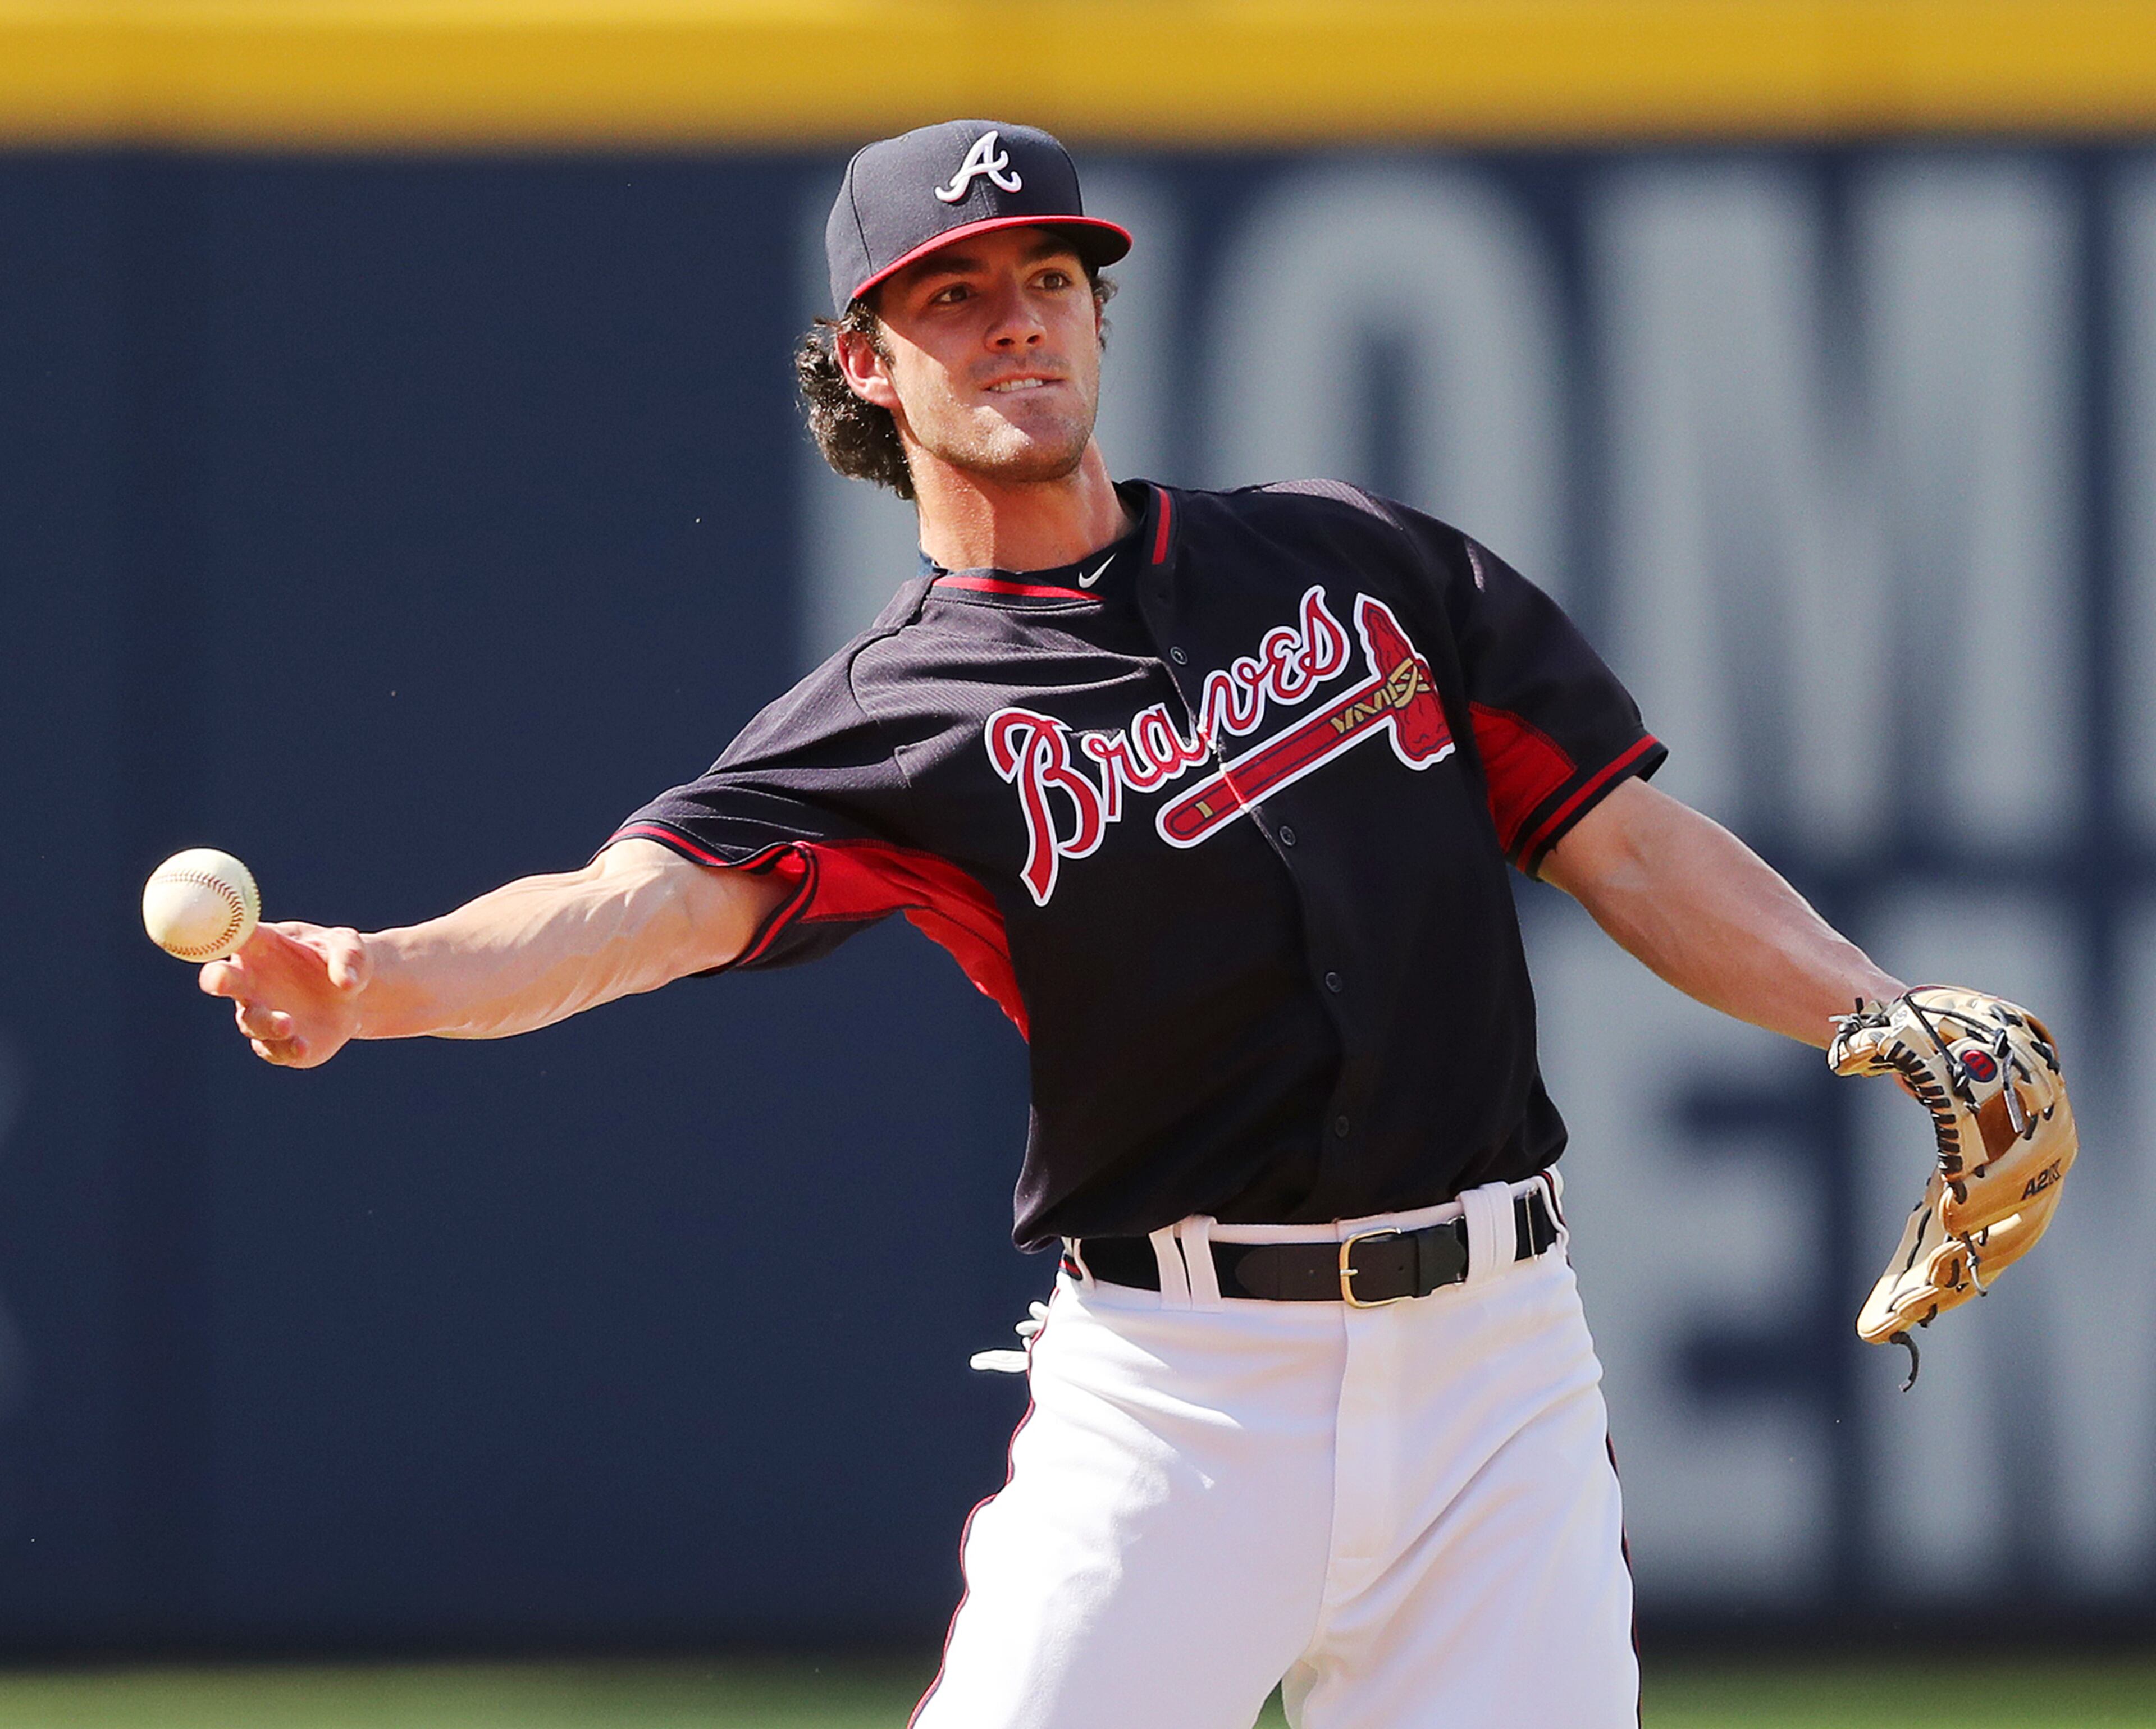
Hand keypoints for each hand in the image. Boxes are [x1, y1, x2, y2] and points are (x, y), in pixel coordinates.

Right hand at [198, 921, 370, 1067]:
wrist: (358, 996)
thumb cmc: (343, 958)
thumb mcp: (350, 947)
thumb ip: (347, 957)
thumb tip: (346, 981)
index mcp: (261, 946)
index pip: (235, 934)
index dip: (223, 933)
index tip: (224, 934)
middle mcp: (251, 980)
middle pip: (222, 979)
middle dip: (217, 980)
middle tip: (220, 981)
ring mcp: (261, 1012)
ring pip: (250, 1021)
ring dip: (266, 1023)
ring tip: (287, 1024)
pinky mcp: (277, 1042)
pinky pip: (273, 1050)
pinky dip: (285, 1049)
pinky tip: (302, 1047)